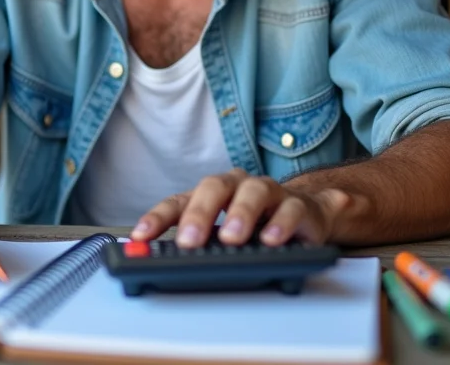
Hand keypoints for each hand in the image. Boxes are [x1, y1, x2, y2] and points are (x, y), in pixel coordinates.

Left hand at [129, 169, 349, 247]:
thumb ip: (195, 247)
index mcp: (212, 193)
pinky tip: (271, 240)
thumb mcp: (221, 239)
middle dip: (199, 214)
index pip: (179, 200)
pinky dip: (280, 225)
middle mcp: (238, 187)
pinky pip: (290, 209)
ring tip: (232, 239)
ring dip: (241, 214)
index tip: (141, 235)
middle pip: (214, 187)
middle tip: (189, 241)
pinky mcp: (299, 206)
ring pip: (254, 191)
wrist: (308, 216)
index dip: (158, 217)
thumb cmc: (256, 226)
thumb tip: (156, 262)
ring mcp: (270, 193)